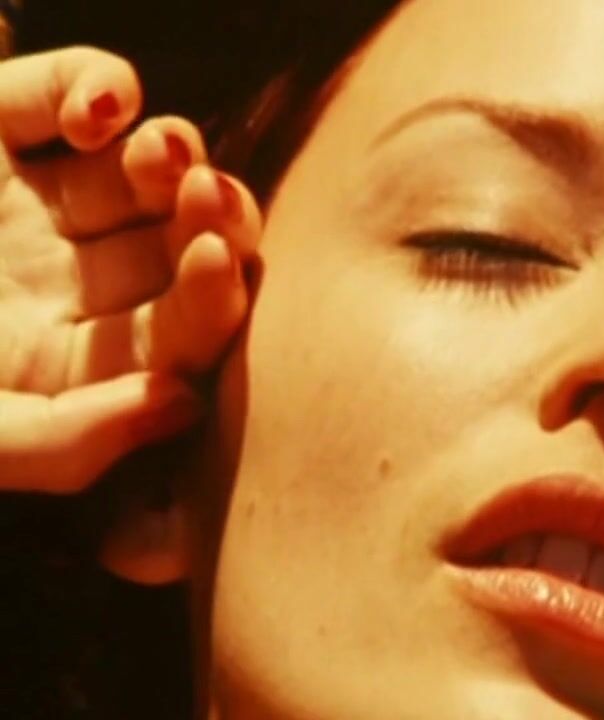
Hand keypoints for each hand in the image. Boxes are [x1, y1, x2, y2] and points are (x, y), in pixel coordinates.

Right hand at [0, 47, 260, 493]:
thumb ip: (59, 443)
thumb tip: (181, 405)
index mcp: (66, 362)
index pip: (172, 337)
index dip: (208, 302)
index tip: (217, 264)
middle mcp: (62, 281)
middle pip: (176, 250)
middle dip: (211, 224)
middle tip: (211, 202)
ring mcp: (31, 200)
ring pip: (142, 172)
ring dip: (172, 156)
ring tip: (161, 154)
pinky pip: (68, 91)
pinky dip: (97, 86)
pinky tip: (99, 112)